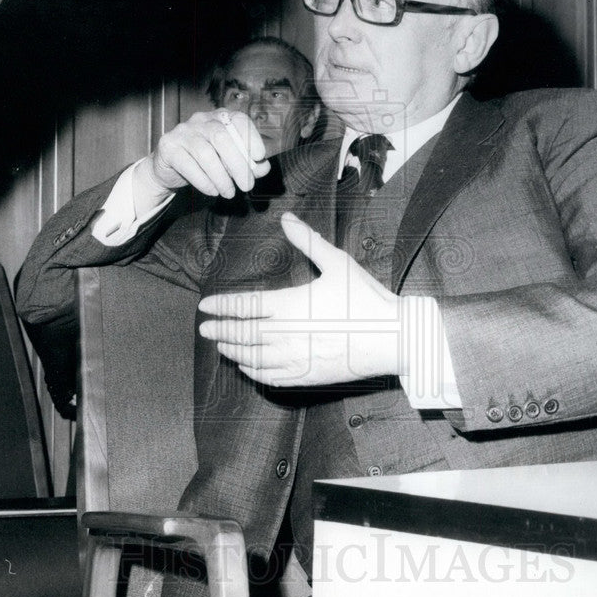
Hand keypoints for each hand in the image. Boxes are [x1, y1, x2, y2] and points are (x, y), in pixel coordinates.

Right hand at [137, 110, 270, 199]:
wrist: (170, 168)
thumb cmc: (205, 162)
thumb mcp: (229, 161)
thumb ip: (248, 163)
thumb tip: (263, 167)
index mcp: (220, 118)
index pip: (239, 120)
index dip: (251, 137)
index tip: (260, 157)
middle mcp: (201, 120)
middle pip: (222, 138)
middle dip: (238, 164)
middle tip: (247, 186)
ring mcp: (183, 131)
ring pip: (205, 153)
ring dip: (221, 177)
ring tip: (229, 193)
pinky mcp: (168, 146)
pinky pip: (187, 164)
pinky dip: (203, 181)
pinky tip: (213, 191)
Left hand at [198, 213, 403, 386]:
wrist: (392, 338)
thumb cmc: (366, 299)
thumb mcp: (338, 263)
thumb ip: (308, 241)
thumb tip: (288, 218)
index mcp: (290, 305)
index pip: (244, 306)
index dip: (222, 306)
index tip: (205, 306)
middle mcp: (286, 334)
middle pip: (242, 334)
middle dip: (220, 331)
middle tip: (204, 329)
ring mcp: (295, 358)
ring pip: (252, 358)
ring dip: (233, 351)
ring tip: (222, 346)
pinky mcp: (306, 376)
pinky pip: (270, 378)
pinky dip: (252, 372)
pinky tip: (247, 367)